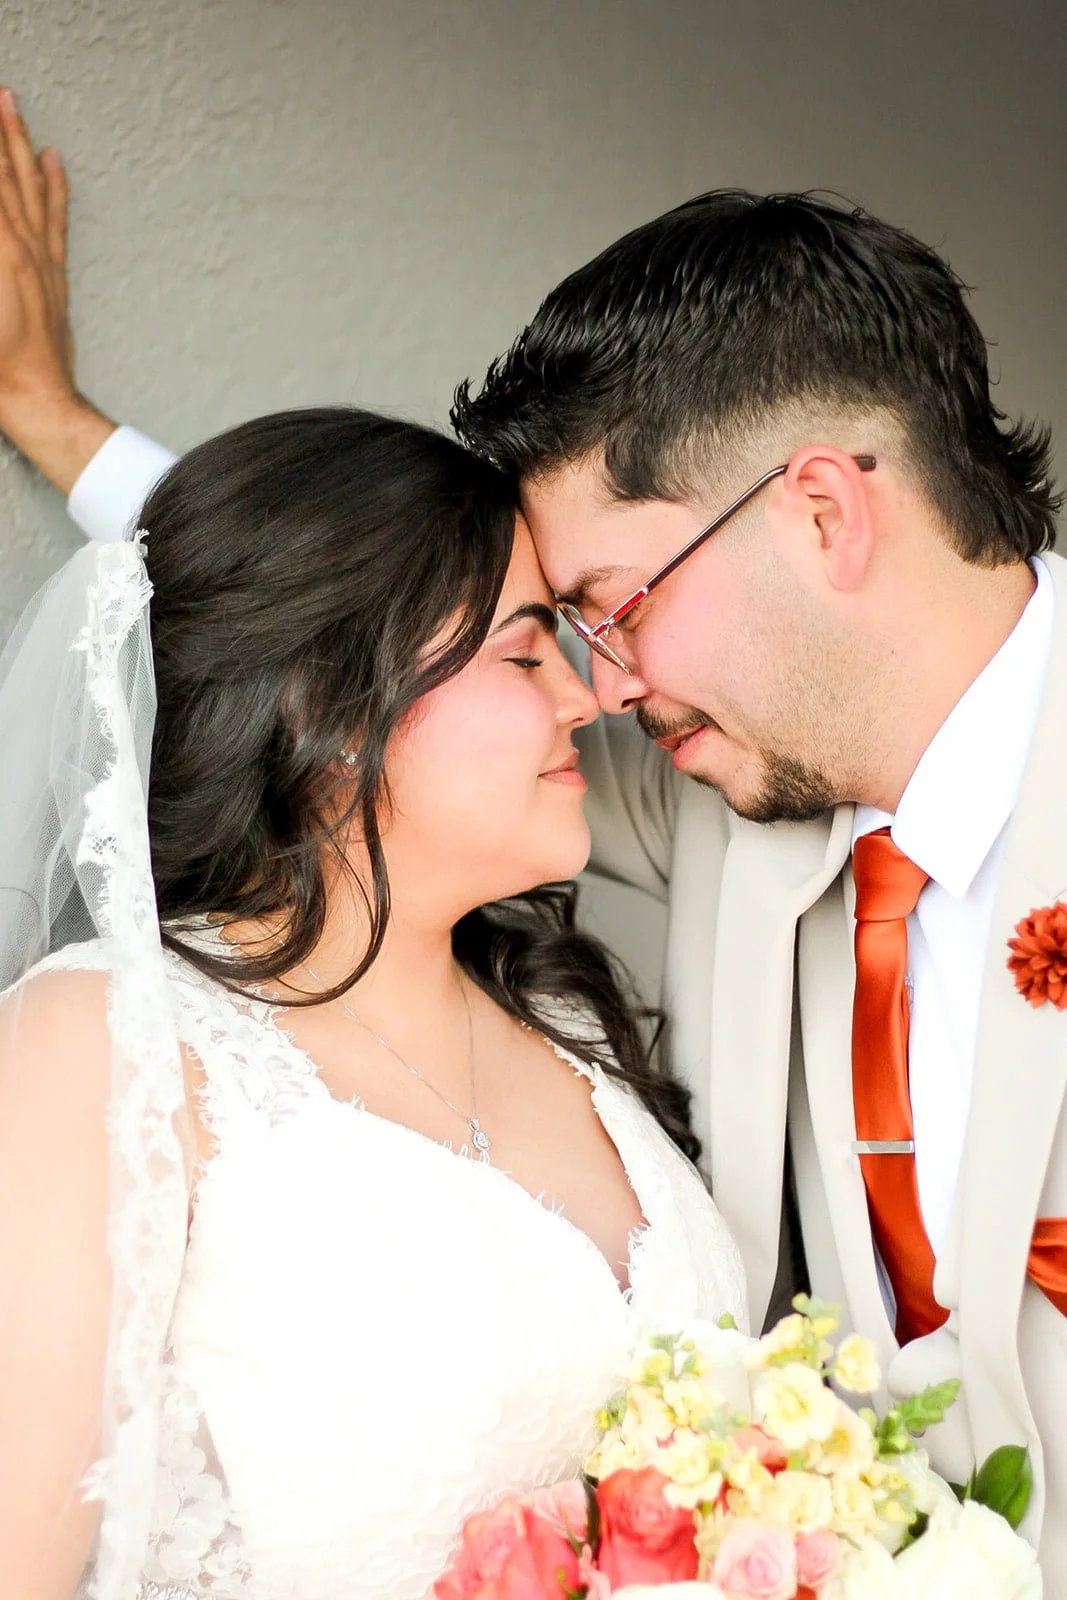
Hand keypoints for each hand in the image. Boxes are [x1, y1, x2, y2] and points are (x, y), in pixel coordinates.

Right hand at [0, 87, 113, 493]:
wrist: (36, 401)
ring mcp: (40, 257)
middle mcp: (20, 245)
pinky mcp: (54, 273)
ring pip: (27, 185)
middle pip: (0, 172)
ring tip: (12, 103)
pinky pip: (56, 217)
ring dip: (18, 141)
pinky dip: (54, 185)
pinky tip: (52, 158)